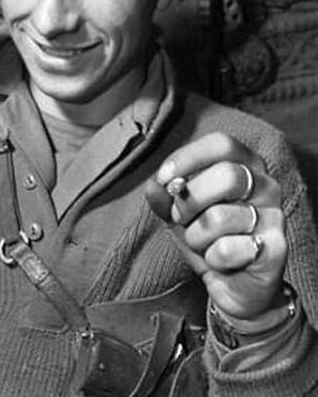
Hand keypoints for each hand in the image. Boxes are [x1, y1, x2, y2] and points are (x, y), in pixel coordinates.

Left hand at [145, 132, 286, 320]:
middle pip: (226, 176)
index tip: (164, 178)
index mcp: (246, 166)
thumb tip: (153, 187)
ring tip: (203, 244)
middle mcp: (267, 186)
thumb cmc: (208, 239)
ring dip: (196, 236)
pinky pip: (227, 248)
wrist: (235, 287)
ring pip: (219, 217)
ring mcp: (275, 217)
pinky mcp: (276, 249)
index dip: (189, 157)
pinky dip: (212, 258)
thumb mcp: (180, 214)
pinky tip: (222, 261)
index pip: (222, 144)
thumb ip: (165, 198)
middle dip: (189, 200)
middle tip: (179, 218)